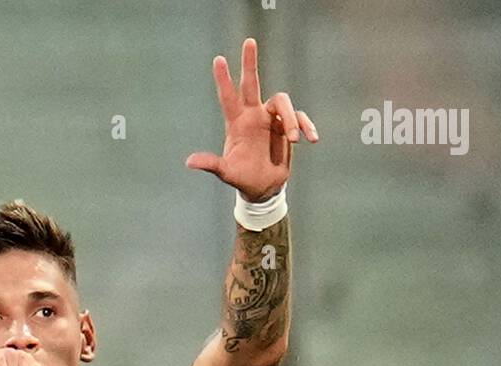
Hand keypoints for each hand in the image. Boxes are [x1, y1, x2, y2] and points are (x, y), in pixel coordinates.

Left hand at [186, 37, 317, 201]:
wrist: (263, 189)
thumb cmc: (242, 178)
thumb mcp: (226, 173)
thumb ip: (211, 164)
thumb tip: (189, 162)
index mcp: (237, 123)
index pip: (228, 97)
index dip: (223, 79)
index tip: (218, 59)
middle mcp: (254, 115)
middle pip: (251, 83)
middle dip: (249, 63)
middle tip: (249, 41)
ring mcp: (271, 119)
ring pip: (282, 102)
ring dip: (290, 119)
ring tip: (293, 140)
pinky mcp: (287, 127)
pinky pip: (299, 118)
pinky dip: (306, 126)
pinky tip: (311, 139)